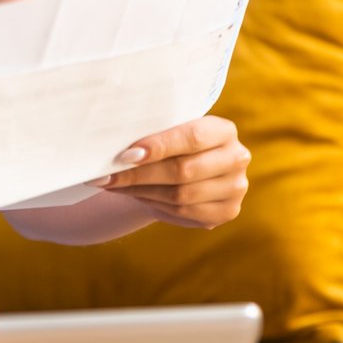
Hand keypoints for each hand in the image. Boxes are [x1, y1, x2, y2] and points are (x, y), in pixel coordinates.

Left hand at [96, 116, 251, 229]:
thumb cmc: (169, 146)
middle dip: (140, 174)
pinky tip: (134, 195)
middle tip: (106, 176)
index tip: (126, 155)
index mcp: (224, 130)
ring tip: (113, 185)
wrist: (182, 174)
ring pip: (181, 194)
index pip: (192, 137)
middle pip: (184, 170)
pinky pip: (184, 212)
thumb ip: (152, 136)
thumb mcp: (165, 134)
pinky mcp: (227, 211)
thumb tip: (119, 151)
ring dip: (141, 191)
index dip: (159, 146)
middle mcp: (237, 157)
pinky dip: (154, 204)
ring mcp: (236, 187)